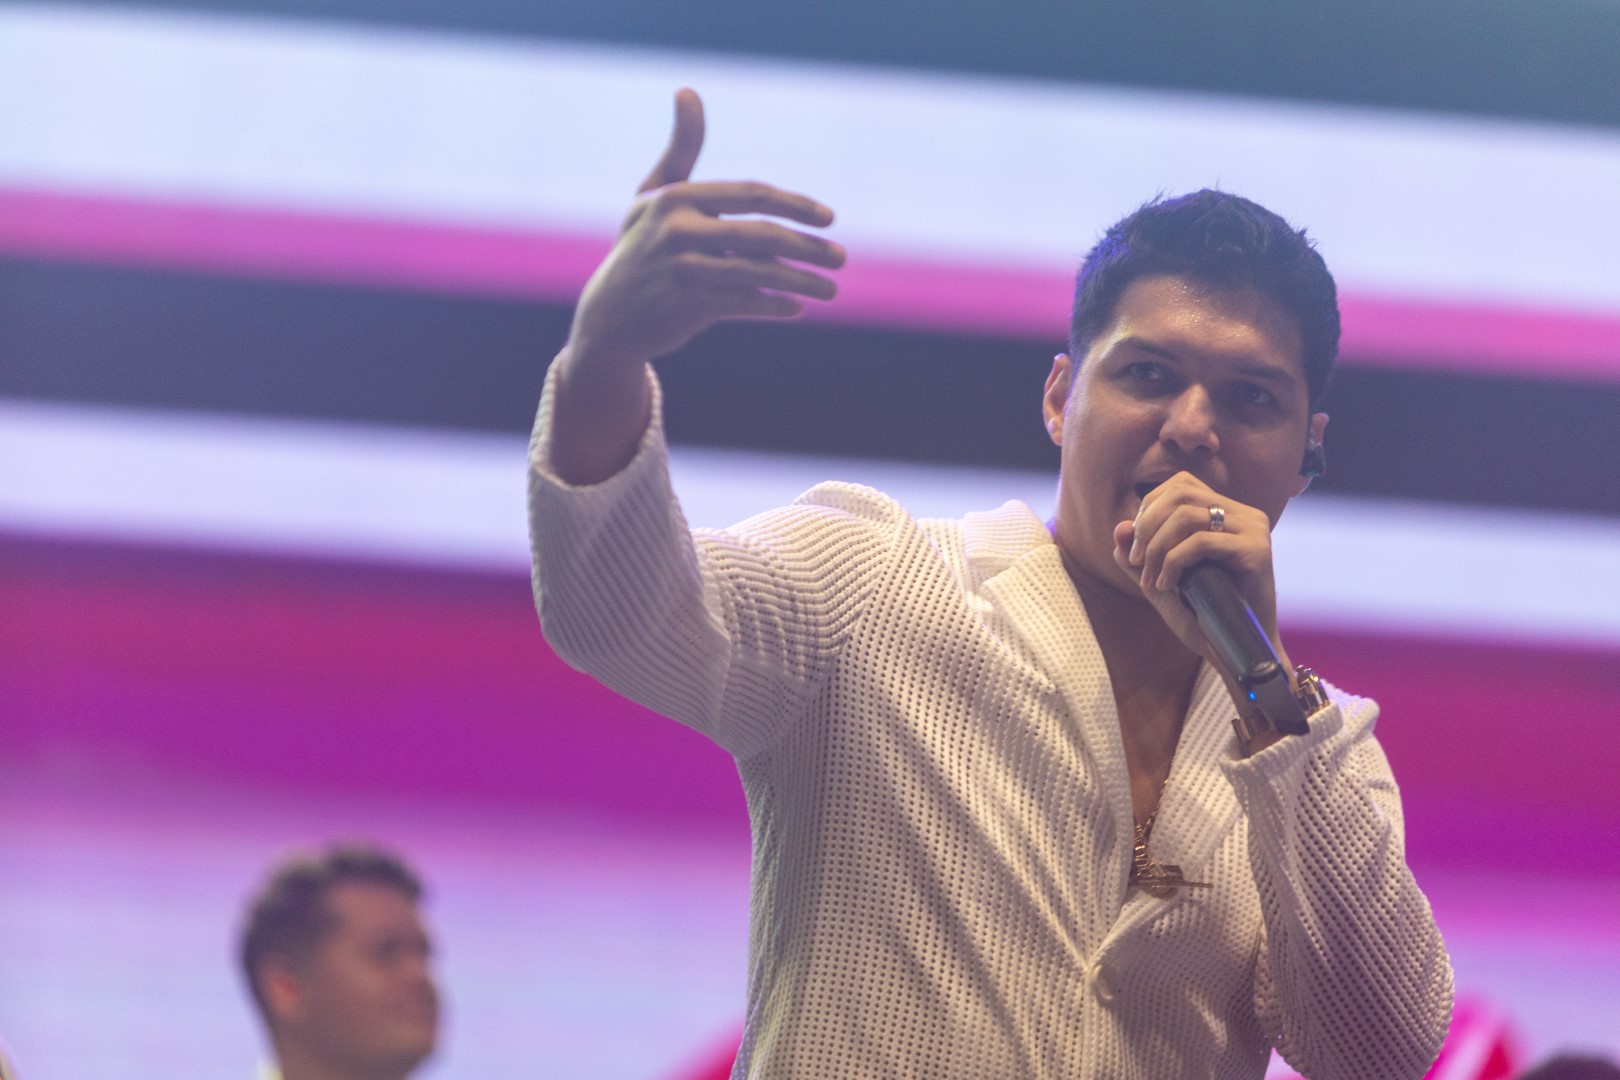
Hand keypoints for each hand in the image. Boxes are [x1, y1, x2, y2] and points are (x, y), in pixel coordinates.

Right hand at [566, 87, 845, 373]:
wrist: (611, 315)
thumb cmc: (642, 246)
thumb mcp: (655, 195)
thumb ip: (681, 148)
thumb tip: (687, 90)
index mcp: (676, 197)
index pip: (752, 194)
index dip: (796, 205)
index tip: (829, 218)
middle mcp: (677, 230)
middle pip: (762, 235)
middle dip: (809, 248)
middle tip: (842, 258)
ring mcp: (682, 271)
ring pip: (760, 273)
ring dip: (803, 282)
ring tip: (831, 289)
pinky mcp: (687, 307)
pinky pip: (746, 303)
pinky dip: (776, 306)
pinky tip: (797, 307)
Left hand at [1111, 472, 1286, 670]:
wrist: (1236, 651)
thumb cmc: (1203, 618)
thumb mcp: (1159, 582)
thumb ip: (1137, 556)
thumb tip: (1119, 527)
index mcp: (1227, 513)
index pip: (1180, 485)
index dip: (1149, 509)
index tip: (1137, 548)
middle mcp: (1244, 515)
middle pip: (1180, 494)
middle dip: (1148, 528)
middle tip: (1138, 562)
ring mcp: (1254, 530)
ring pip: (1187, 516)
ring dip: (1157, 549)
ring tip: (1154, 580)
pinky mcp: (1257, 551)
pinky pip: (1201, 542)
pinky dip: (1174, 562)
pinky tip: (1169, 585)